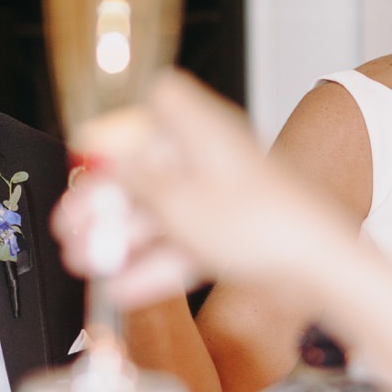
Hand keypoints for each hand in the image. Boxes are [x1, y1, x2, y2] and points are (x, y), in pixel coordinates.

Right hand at [51, 71, 349, 305]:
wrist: (321, 268)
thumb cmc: (263, 224)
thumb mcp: (180, 203)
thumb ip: (134, 178)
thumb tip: (100, 150)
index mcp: (204, 131)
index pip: (159, 102)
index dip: (123, 125)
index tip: (88, 158)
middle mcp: (212, 158)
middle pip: (148, 168)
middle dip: (106, 199)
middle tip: (70, 226)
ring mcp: (223, 197)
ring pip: (162, 212)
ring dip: (121, 239)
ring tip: (84, 264)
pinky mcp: (233, 234)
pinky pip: (183, 243)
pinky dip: (154, 264)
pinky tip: (122, 289)